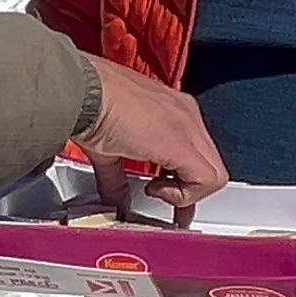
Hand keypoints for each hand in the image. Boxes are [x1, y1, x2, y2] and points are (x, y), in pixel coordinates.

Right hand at [81, 55, 226, 199]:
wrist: (81, 91)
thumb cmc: (89, 104)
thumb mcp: (108, 148)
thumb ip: (117, 179)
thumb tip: (117, 202)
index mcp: (173, 109)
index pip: (196, 153)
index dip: (185, 181)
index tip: (165, 193)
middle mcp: (186, 114)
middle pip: (211, 165)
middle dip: (190, 192)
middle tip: (170, 205)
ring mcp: (187, 126)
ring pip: (214, 175)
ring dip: (186, 193)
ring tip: (155, 191)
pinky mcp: (180, 143)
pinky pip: (205, 180)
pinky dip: (182, 195)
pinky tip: (154, 189)